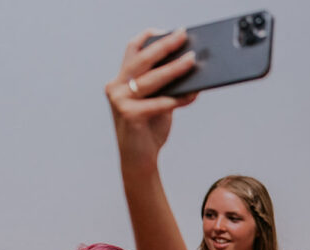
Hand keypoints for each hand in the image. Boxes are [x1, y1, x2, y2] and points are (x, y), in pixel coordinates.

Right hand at [105, 29, 197, 171]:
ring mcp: (120, 101)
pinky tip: (192, 95)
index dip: (148, 38)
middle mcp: (116, 87)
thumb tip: (191, 70)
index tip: (166, 30)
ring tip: (192, 60)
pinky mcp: (129, 115)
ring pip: (151, 79)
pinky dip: (177, 99)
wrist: (139, 159)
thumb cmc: (149, 130)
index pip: (132, 51)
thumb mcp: (159, 103)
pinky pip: (158, 103)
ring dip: (174, 69)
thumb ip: (168, 88)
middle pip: (142, 60)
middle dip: (164, 46)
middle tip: (183, 36)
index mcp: (121, 81)